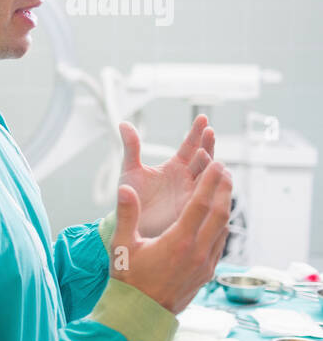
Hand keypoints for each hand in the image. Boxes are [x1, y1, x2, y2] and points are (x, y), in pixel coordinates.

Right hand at [109, 161, 232, 314]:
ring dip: (226, 207)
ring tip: (224, 190)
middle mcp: (197, 252)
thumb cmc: (128, 280)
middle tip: (224, 170)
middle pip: (220, 213)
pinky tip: (218, 220)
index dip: (210, 181)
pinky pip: (220, 244)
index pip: (200, 204)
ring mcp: (205, 264)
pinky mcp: (206, 274)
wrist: (140, 314)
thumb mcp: (122, 246)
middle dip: (224, 189)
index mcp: (178, 242)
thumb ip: (127, 215)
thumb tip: (125, 188)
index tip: (216, 164)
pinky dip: (222, 226)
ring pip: (224, 229)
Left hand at [118, 114, 216, 237]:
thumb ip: (131, 147)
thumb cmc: (129, 197)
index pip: (190, 146)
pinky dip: (213, 186)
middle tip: (208, 132)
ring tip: (206, 154)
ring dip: (210, 165)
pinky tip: (217, 177)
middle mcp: (187, 178)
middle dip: (207, 145)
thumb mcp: (130, 170)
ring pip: (208, 176)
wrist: (128, 223)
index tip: (203, 118)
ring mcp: (192, 193)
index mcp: (175, 166)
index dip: (196, 132)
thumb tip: (123, 123)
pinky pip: (207, 196)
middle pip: (204, 158)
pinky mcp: (191, 208)